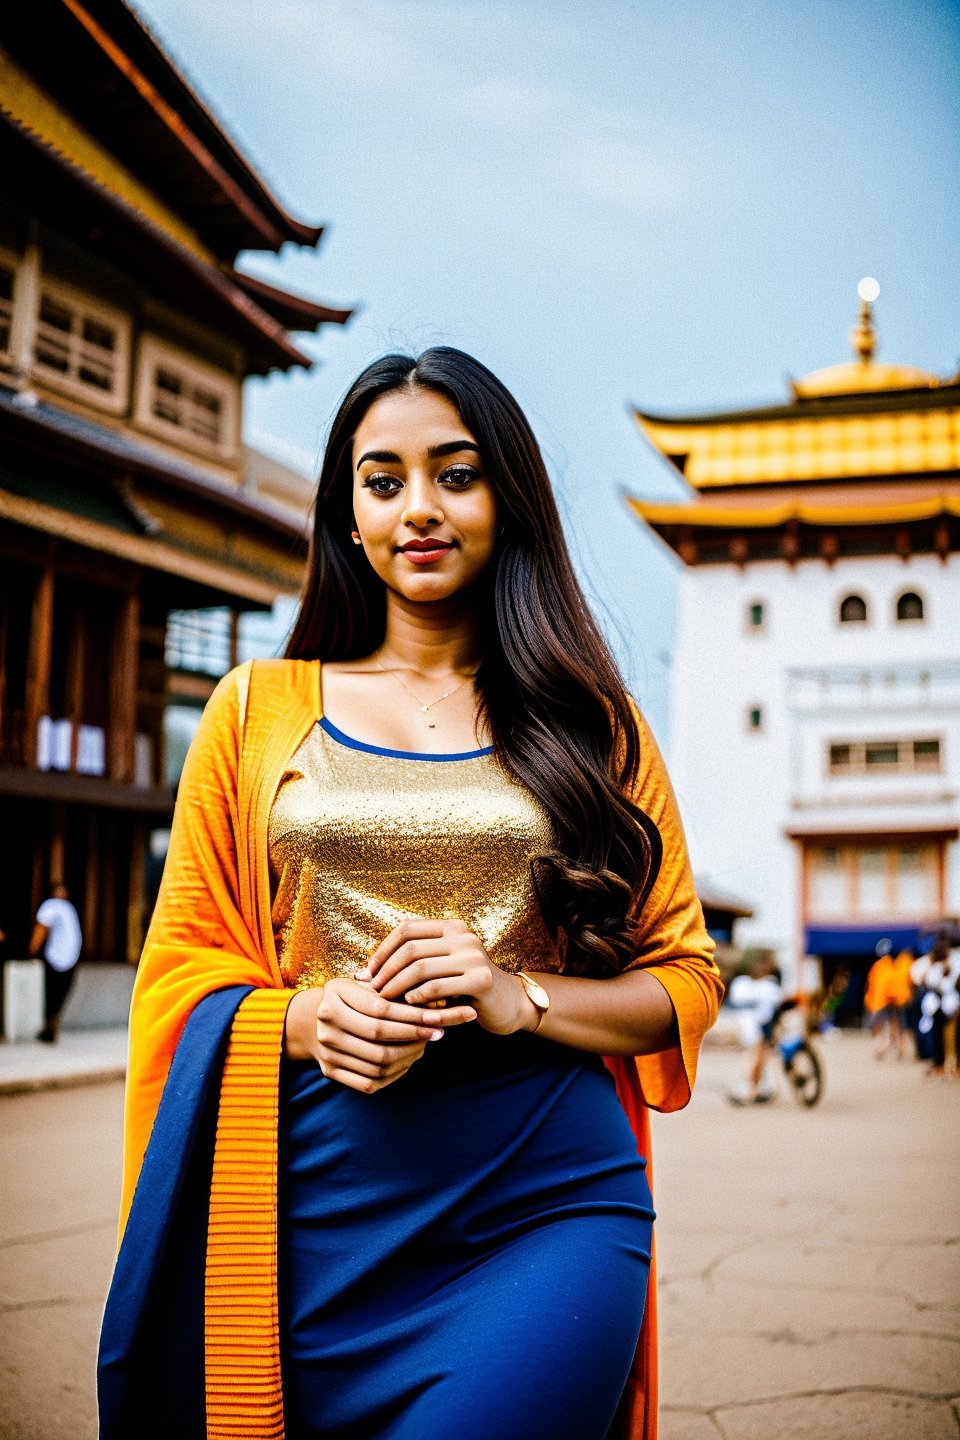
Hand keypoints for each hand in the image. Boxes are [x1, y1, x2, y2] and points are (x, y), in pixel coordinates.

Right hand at [283, 979, 476, 1093]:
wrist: (310, 1022)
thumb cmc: (347, 999)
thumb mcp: (361, 984)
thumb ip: (390, 989)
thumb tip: (433, 1001)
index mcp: (334, 997)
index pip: (380, 1009)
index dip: (412, 1015)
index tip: (437, 1018)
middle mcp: (327, 1025)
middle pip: (379, 1037)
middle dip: (414, 1036)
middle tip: (437, 1033)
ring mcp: (327, 1051)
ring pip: (377, 1063)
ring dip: (408, 1057)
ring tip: (423, 1047)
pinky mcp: (330, 1072)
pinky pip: (369, 1082)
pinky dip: (394, 1075)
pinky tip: (407, 1062)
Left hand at [362, 917, 532, 1035]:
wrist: (508, 1004)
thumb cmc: (465, 988)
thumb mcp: (440, 967)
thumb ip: (413, 962)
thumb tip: (365, 969)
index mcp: (452, 927)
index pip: (407, 929)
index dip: (383, 948)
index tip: (368, 970)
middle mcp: (464, 936)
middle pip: (411, 948)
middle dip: (386, 970)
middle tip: (372, 988)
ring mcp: (474, 956)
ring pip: (420, 967)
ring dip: (397, 985)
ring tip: (384, 999)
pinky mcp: (480, 979)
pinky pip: (436, 986)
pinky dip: (417, 996)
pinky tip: (409, 1004)